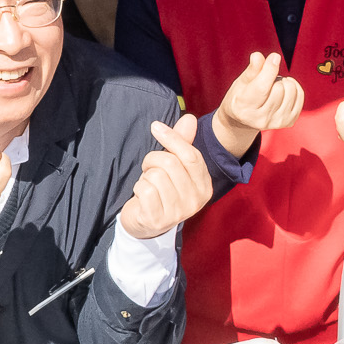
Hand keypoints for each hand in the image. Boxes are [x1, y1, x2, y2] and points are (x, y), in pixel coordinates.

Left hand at [120, 114, 213, 240]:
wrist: (146, 224)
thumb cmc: (162, 190)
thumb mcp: (174, 166)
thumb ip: (182, 143)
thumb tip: (189, 118)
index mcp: (205, 186)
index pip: (191, 155)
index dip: (172, 138)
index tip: (155, 126)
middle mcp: (196, 201)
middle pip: (170, 163)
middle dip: (152, 160)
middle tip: (149, 169)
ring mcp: (178, 212)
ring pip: (155, 175)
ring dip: (145, 176)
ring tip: (148, 185)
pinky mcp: (157, 219)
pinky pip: (144, 189)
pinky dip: (138, 188)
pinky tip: (142, 197)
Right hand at [211, 50, 304, 157]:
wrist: (244, 120)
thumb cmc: (241, 97)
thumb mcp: (241, 82)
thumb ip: (251, 69)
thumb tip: (258, 56)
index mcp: (244, 107)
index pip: (262, 87)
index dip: (270, 69)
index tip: (274, 57)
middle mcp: (261, 119)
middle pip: (279, 88)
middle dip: (274, 77)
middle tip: (266, 81)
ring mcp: (276, 122)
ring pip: (291, 90)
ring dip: (284, 82)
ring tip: (273, 86)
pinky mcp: (289, 122)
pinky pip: (300, 96)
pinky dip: (294, 88)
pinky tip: (284, 89)